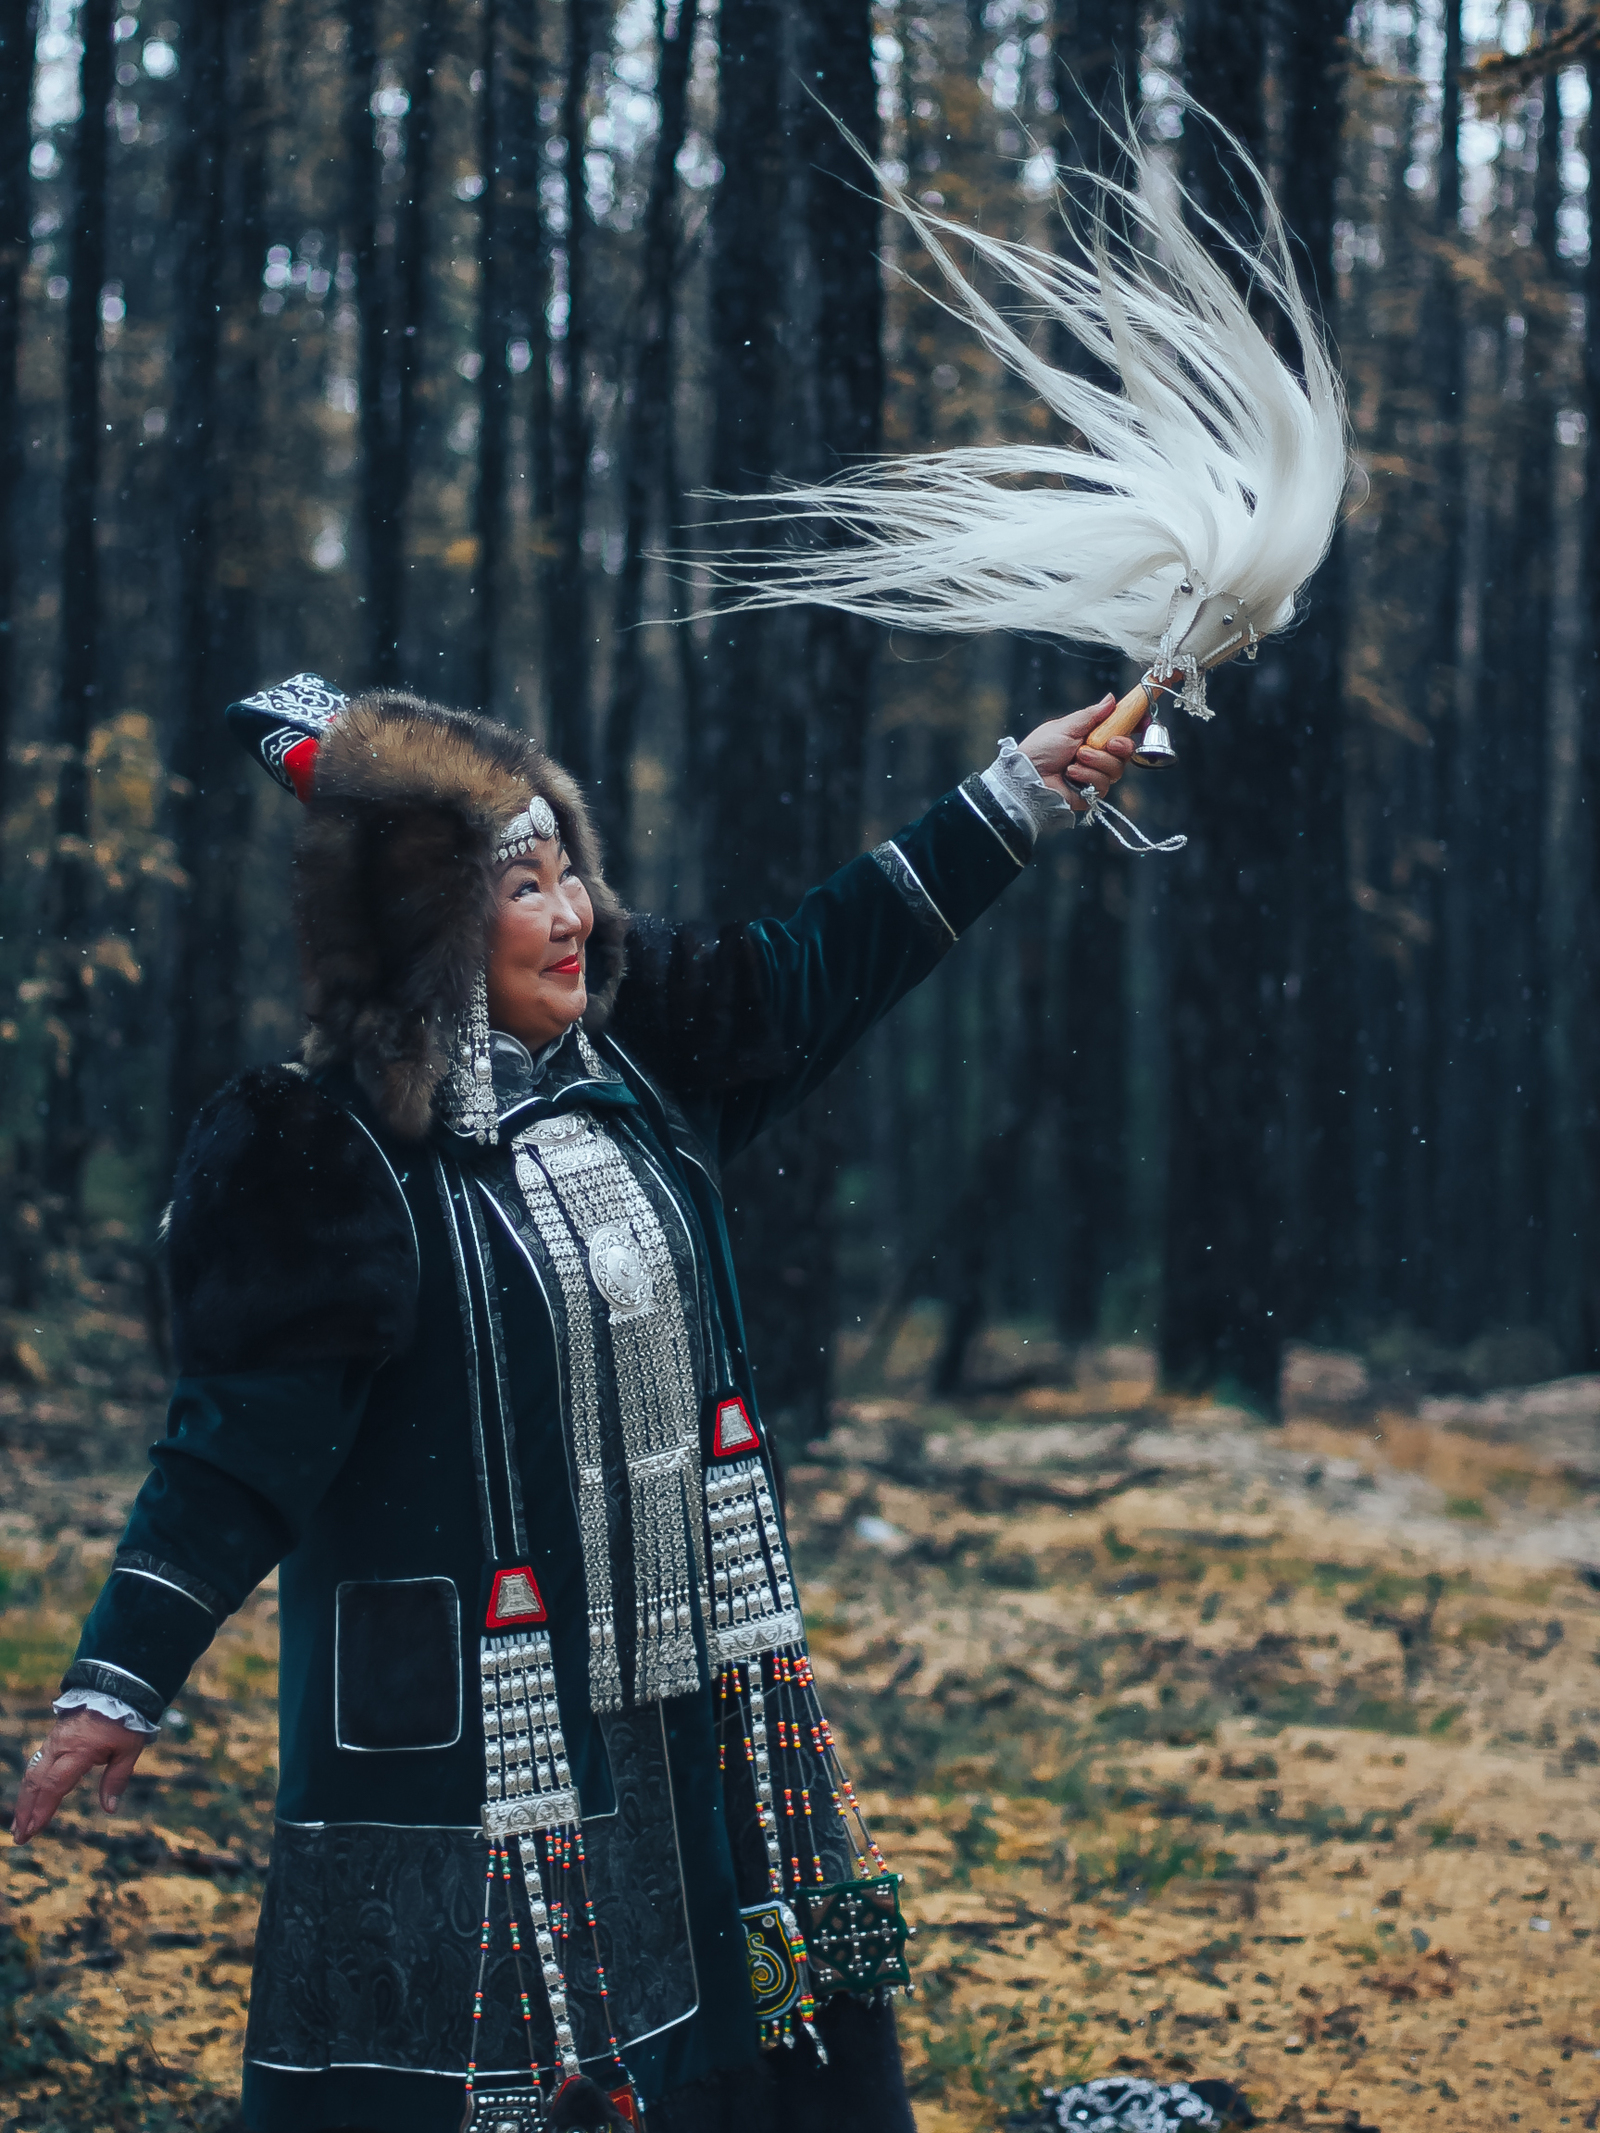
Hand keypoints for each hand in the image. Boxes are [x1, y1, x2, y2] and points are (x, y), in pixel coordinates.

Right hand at [11, 1710, 150, 1843]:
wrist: (116, 1686)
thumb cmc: (126, 1719)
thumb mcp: (129, 1749)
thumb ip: (117, 1779)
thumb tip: (110, 1809)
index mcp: (79, 1750)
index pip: (55, 1784)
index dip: (43, 1809)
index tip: (34, 1830)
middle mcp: (60, 1746)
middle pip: (36, 1782)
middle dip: (25, 1811)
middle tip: (20, 1837)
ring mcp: (54, 1740)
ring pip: (32, 1773)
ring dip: (24, 1800)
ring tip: (19, 1825)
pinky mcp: (54, 1737)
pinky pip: (37, 1762)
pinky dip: (31, 1783)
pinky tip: (29, 1799)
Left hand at [1018, 694, 1137, 814]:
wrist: (1025, 777)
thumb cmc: (1039, 750)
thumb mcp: (1066, 726)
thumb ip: (1091, 715)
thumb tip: (1111, 699)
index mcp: (1091, 736)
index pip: (1121, 729)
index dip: (1136, 724)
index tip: (1144, 720)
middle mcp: (1096, 756)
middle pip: (1126, 750)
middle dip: (1120, 745)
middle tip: (1108, 742)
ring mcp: (1094, 776)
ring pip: (1117, 769)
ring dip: (1097, 762)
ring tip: (1075, 760)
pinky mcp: (1091, 793)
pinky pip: (1103, 784)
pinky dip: (1088, 777)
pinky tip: (1071, 774)